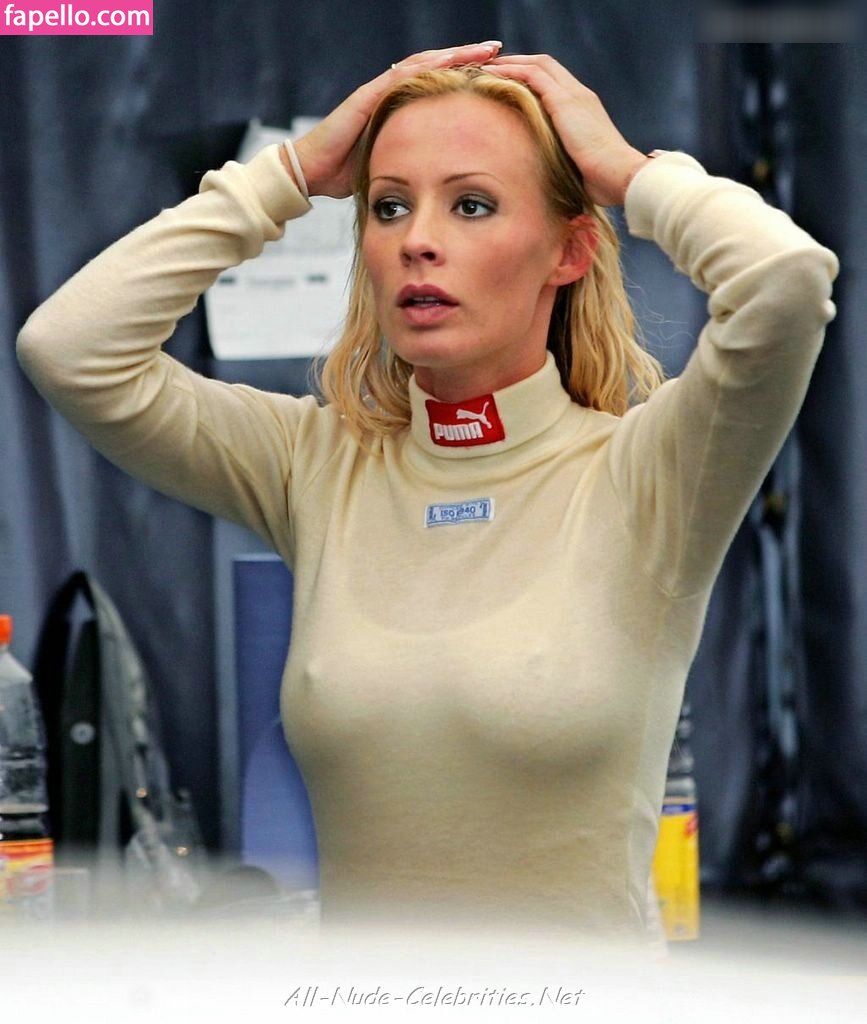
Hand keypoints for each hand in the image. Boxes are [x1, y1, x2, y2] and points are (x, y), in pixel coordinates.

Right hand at [286, 42, 502, 197]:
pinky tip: (450, 61)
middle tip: (498, 50)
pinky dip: (427, 67)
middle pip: (435, 67)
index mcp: (397, 109)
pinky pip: (400, 76)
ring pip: (422, 64)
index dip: (464, 78)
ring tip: (484, 50)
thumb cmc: (346, 175)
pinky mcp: (366, 96)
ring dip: (454, 55)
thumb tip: (440, 182)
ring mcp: (377, 91)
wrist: (311, 174)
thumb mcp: (390, 168)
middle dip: (467, 58)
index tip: (495, 74)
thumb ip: (412, 165)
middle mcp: (389, 93)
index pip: (436, 85)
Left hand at [483, 54, 649, 206]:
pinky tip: (492, 74)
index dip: (533, 76)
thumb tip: (550, 177)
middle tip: (496, 67)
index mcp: (585, 109)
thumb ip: (566, 161)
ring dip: (511, 63)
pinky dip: (511, 72)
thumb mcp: (580, 166)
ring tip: (488, 67)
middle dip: (520, 62)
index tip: (511, 81)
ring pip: (538, 65)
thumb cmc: (603, 181)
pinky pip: (532, 76)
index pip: (557, 80)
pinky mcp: (565, 102)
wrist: (619, 175)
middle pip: (546, 65)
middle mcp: (580, 95)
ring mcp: (574, 96)